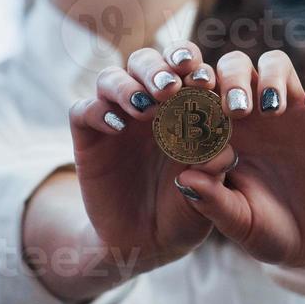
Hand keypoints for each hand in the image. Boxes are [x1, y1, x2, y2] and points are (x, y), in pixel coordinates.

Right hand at [67, 41, 237, 274]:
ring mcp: (116, 117)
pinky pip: (82, 110)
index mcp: (185, 107)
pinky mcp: (88, 136)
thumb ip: (216, 172)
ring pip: (111, 78)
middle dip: (160, 68)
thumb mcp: (207, 194)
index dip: (195, 69)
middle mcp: (149, 104)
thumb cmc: (186, 210)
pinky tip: (117, 126)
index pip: (188, 71)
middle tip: (171, 87)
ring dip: (128, 85)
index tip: (206, 82)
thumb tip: (222, 152)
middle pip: (147, 61)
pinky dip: (97, 111)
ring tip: (146, 108)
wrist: (147, 241)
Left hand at [171, 48, 304, 272]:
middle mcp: (256, 114)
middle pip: (236, 67)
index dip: (193, 90)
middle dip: (231, 78)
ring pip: (277, 64)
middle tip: (236, 109)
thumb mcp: (239, 222)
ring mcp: (294, 112)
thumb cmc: (269, 232)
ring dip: (271, 77)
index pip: (203, 94)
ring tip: (272, 108)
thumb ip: (212, 202)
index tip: (192, 105)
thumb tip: (184, 177)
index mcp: (224, 132)